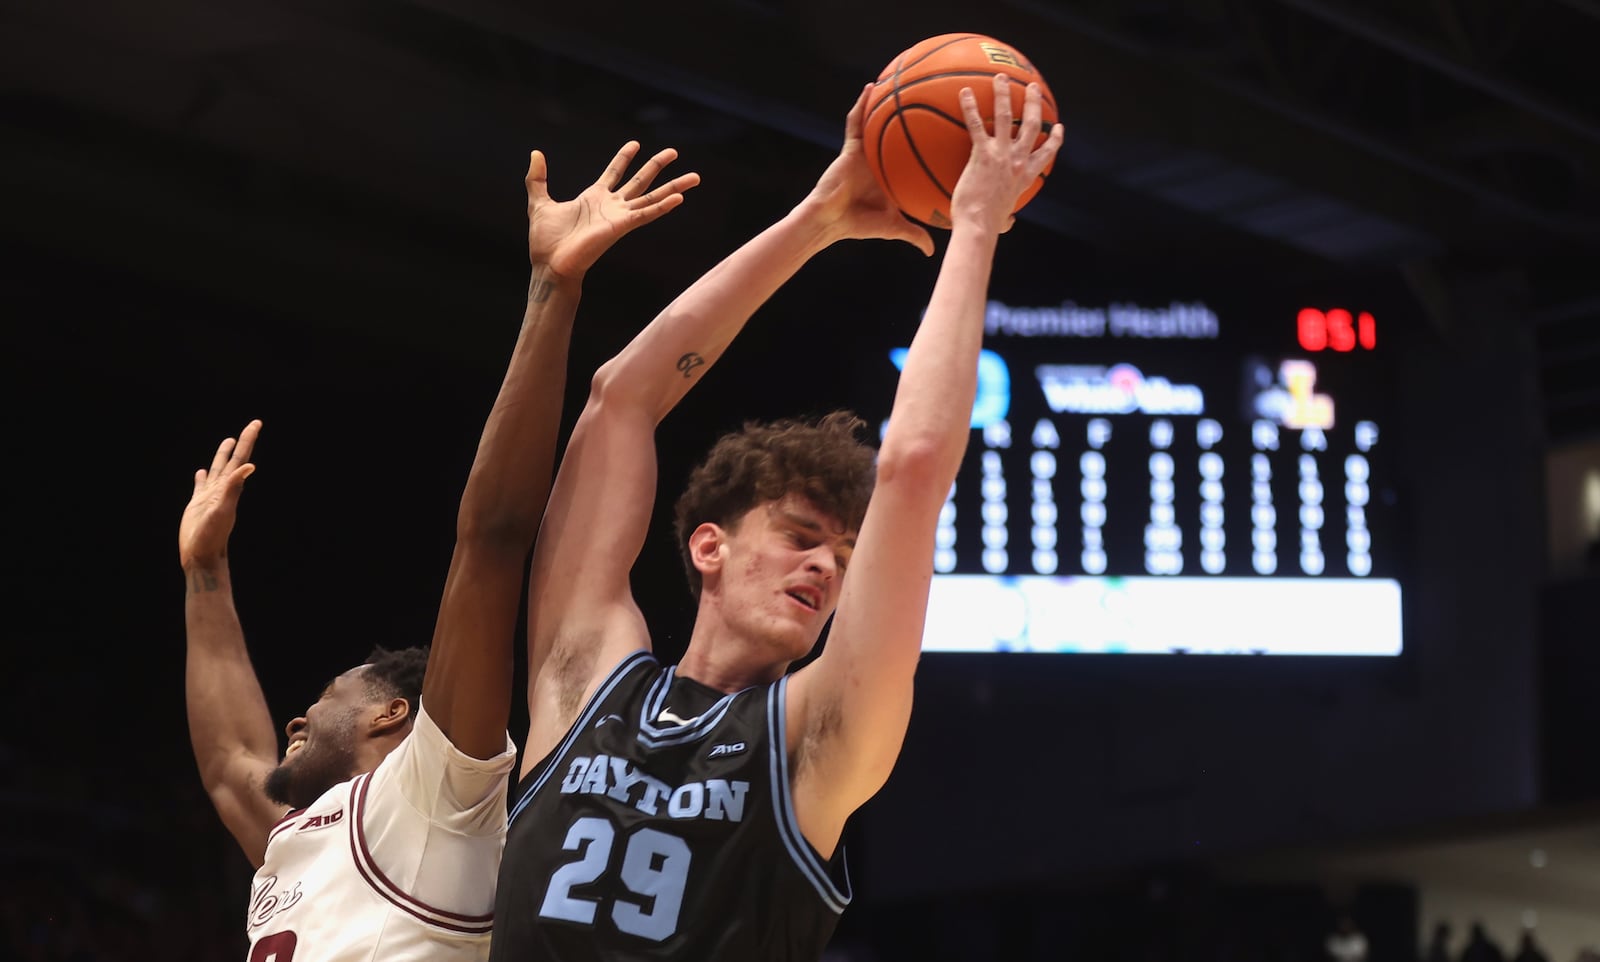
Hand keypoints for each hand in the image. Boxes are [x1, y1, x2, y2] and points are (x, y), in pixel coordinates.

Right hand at [179, 420, 259, 569]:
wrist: (201, 556)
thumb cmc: (212, 536)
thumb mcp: (223, 509)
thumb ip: (234, 488)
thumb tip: (250, 466)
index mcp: (230, 488)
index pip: (241, 459)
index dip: (248, 440)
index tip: (256, 423)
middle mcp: (223, 490)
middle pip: (233, 460)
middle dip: (242, 443)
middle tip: (252, 425)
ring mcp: (210, 496)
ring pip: (218, 469)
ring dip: (223, 455)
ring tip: (228, 441)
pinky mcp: (197, 505)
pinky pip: (201, 486)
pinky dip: (202, 477)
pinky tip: (201, 472)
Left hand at [527, 143, 699, 279]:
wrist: (551, 264)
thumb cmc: (546, 240)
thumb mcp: (539, 202)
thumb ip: (537, 178)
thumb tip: (535, 154)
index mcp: (594, 198)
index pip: (614, 172)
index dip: (624, 158)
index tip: (635, 144)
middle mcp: (611, 206)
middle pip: (640, 181)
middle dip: (657, 165)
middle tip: (674, 152)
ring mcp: (619, 216)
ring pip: (652, 197)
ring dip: (673, 187)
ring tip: (694, 176)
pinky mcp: (621, 227)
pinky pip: (646, 214)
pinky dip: (663, 207)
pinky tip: (679, 199)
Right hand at [803, 84, 934, 255]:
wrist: (830, 219)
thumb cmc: (858, 223)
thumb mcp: (893, 226)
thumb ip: (913, 233)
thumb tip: (933, 251)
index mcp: (892, 174)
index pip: (912, 155)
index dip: (928, 143)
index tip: (948, 129)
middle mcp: (881, 158)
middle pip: (899, 132)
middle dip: (912, 114)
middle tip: (932, 94)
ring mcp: (865, 151)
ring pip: (878, 120)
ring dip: (886, 100)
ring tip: (900, 77)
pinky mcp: (850, 146)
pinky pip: (856, 121)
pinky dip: (862, 104)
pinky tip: (870, 88)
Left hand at [949, 75, 1063, 234]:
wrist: (978, 226)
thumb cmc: (987, 227)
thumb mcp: (1002, 221)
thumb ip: (1007, 219)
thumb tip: (1008, 224)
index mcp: (1025, 176)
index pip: (1046, 154)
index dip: (1054, 139)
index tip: (1058, 128)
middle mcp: (1017, 161)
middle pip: (1032, 125)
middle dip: (1034, 104)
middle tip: (1032, 88)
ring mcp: (1001, 155)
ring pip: (1007, 117)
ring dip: (1004, 94)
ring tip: (1000, 77)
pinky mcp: (982, 154)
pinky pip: (976, 125)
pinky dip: (970, 107)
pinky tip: (964, 92)